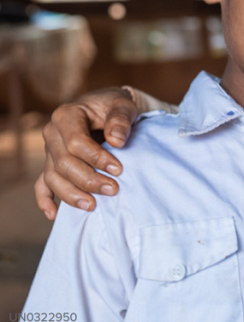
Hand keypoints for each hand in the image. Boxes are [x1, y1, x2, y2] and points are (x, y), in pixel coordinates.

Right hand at [35, 88, 138, 219]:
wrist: (107, 108)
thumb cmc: (115, 106)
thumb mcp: (123, 106)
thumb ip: (120, 120)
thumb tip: (116, 141)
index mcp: (66, 115)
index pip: (76, 143)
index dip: (97, 158)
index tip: (118, 169)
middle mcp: (52, 133)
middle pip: (63, 163)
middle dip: (88, 180)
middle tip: (113, 190)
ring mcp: (50, 151)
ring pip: (53, 177)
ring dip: (72, 194)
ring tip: (93, 206)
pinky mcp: (52, 164)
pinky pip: (42, 184)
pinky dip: (45, 200)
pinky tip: (54, 215)